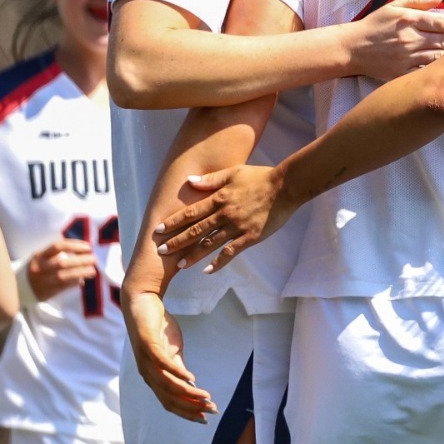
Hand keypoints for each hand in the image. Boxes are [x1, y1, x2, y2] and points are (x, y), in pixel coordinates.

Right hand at [25, 239, 97, 301]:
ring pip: (63, 276)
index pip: (58, 247)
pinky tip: (82, 280)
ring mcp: (42, 280)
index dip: (75, 246)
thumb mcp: (41, 257)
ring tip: (92, 271)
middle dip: (81, 260)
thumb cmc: (36, 268)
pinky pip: (63, 287)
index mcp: (39, 256)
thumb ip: (57, 254)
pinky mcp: (46, 292)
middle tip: (94, 259)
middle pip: (62, 263)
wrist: (18, 287)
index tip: (88, 247)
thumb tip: (81, 253)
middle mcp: (40, 267)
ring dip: (81, 273)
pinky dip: (74, 282)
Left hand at [122, 289, 213, 421]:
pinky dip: (178, 373)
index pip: (170, 401)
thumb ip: (178, 367)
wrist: (142, 300)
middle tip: (211, 410)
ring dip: (188, 393)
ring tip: (206, 397)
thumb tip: (191, 384)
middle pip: (169, 398)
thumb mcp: (172, 349)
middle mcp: (147, 373)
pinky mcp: (148, 345)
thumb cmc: (157, 326)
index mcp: (153, 376)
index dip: (187, 411)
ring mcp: (146, 360)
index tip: (206, 417)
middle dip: (191, 407)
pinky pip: (163, 364)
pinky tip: (192, 378)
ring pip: (167, 385)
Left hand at [153, 165, 294, 273]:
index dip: (173, 222)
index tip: (158, 230)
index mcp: (219, 198)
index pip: (190, 213)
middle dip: (177, 242)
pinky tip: (208, 270)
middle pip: (196, 230)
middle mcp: (224, 214)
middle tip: (161, 252)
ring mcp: (237, 227)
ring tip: (179, 265)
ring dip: (193, 255)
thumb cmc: (260, 177)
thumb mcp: (233, 172)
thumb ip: (211, 179)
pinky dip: (218, 262)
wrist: (286, 186)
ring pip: (210, 244)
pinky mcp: (250, 237)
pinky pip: (231, 252)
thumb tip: (189, 181)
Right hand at [345, 0, 443, 80]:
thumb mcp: (393, 6)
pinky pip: (427, 72)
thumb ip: (418, 1)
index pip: (443, 22)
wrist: (351, 49)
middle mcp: (410, 38)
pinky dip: (442, 70)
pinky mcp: (403, 72)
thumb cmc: (374, 25)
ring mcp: (407, 57)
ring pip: (440, 57)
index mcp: (409, 20)